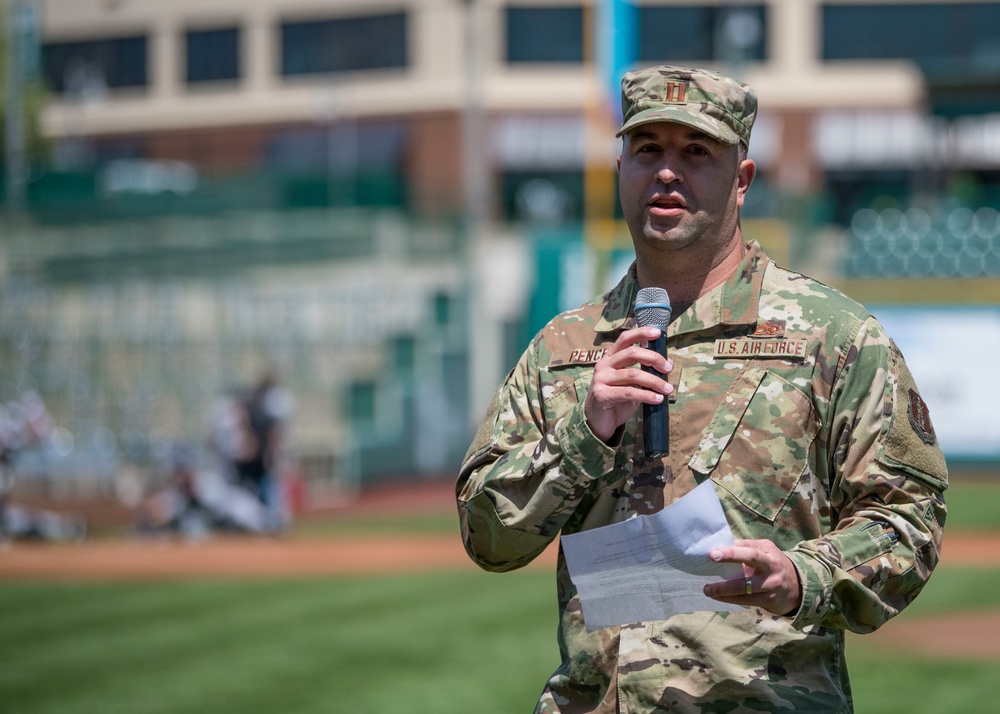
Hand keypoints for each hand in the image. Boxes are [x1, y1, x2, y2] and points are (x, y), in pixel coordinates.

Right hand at [584, 327, 672, 442]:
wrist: (598, 421)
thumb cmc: (616, 400)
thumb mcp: (632, 383)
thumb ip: (646, 371)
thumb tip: (669, 362)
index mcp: (610, 358)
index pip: (625, 339)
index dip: (641, 333)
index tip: (657, 333)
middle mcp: (604, 365)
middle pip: (631, 353)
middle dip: (653, 358)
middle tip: (668, 368)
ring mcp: (601, 379)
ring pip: (633, 374)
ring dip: (654, 381)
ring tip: (667, 389)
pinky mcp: (602, 394)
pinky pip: (629, 392)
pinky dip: (646, 395)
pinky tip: (657, 399)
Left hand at [702, 539, 802, 616]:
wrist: (798, 587)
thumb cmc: (772, 565)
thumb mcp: (764, 552)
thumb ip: (745, 548)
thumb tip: (719, 546)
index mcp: (768, 550)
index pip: (749, 546)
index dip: (731, 548)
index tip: (713, 551)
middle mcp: (771, 564)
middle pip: (751, 558)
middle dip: (730, 557)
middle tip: (711, 559)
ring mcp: (771, 583)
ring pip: (745, 585)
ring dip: (723, 588)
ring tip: (707, 589)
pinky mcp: (769, 600)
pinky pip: (746, 600)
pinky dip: (730, 599)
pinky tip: (718, 598)